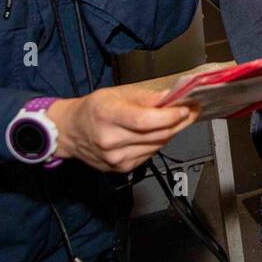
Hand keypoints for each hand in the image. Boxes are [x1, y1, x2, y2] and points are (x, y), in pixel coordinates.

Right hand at [48, 85, 199, 172]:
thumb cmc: (94, 109)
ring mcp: (115, 158)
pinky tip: (156, 133)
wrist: (71, 132)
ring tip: (175, 120)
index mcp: (107, 116)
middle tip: (191, 111)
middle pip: (156, 135)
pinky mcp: (121, 168)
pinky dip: (158, 142)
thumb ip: (146, 97)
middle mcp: (110, 140)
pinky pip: (150, 154)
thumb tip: (172, 97)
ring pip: (157, 146)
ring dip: (170, 132)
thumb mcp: (117, 93)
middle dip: (178, 122)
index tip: (186, 109)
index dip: (169, 116)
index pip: (145, 120)